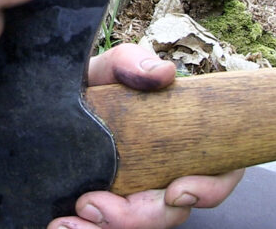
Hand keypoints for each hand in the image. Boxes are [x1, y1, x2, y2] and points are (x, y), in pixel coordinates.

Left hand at [48, 44, 243, 228]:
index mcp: (183, 143)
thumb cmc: (97, 84)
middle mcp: (165, 175)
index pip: (218, 174)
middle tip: (92, 205)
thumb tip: (162, 73)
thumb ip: (132, 62)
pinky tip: (61, 224)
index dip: (208, 190)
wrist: (57, 98)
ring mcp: (136, 194)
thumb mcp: (110, 67)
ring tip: (68, 222)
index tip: (175, 191)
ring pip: (139, 226)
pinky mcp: (106, 204)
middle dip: (138, 218)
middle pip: (172, 213)